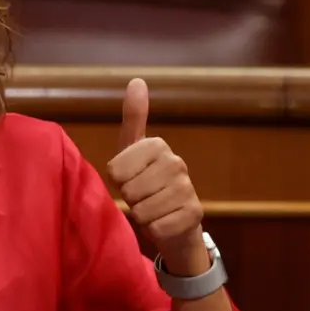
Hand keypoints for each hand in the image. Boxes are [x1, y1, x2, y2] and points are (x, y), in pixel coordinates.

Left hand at [106, 78, 207, 274]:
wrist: (174, 223)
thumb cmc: (146, 183)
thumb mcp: (131, 151)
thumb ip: (133, 119)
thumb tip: (137, 80)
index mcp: (158, 145)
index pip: (115, 170)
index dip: (117, 181)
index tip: (129, 179)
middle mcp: (177, 162)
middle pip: (129, 191)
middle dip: (130, 200)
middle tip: (142, 197)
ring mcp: (188, 188)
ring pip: (142, 211)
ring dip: (142, 216)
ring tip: (152, 209)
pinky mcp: (195, 214)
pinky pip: (157, 228)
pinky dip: (154, 230)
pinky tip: (164, 223)